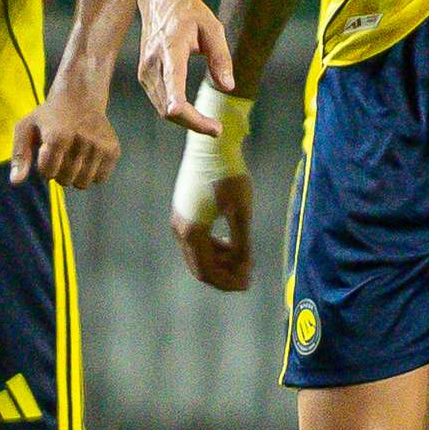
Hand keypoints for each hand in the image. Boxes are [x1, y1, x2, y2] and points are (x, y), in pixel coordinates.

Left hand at [11, 85, 119, 189]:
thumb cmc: (48, 115)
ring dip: (75, 176)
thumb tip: (16, 182)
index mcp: (58, 137)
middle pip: (65, 180)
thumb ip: (19, 155)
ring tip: (73, 158)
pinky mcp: (113, 150)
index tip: (45, 151)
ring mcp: (100, 146)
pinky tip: (87, 159)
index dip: (44, 166)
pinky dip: (92, 174)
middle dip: (58, 172)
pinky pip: (100, 179)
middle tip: (60, 155)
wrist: (80, 97)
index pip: (48, 173)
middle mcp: (82, 142)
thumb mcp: (26, 128)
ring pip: (83, 183)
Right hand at [140, 0, 235, 132]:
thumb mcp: (213, 28)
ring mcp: (144, 72)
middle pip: (168, 106)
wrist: (160, 0)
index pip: (174, 85)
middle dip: (193, 123)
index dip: (185, 110)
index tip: (204, 125)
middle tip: (217, 130)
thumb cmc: (190, 13)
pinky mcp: (144, 76)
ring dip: (185, 121)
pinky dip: (176, 112)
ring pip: (162, 109)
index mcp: (170, 49)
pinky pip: (159, 102)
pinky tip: (193, 115)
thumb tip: (228, 87)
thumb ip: (221, 58)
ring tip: (210, 125)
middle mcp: (152, 64)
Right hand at [172, 130, 253, 292]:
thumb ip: (242, 242)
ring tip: (244, 260)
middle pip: (200, 266)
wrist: (211, 145)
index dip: (228, 282)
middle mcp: (180, 229)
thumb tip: (244, 268)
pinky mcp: (184, 211)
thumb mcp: (241, 210)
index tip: (248, 284)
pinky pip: (197, 240)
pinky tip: (232, 243)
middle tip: (248, 278)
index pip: (207, 272)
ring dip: (221, 261)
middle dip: (224, 275)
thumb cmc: (228, 175)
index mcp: (192, 232)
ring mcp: (180, 220)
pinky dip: (214, 247)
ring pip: (199, 254)